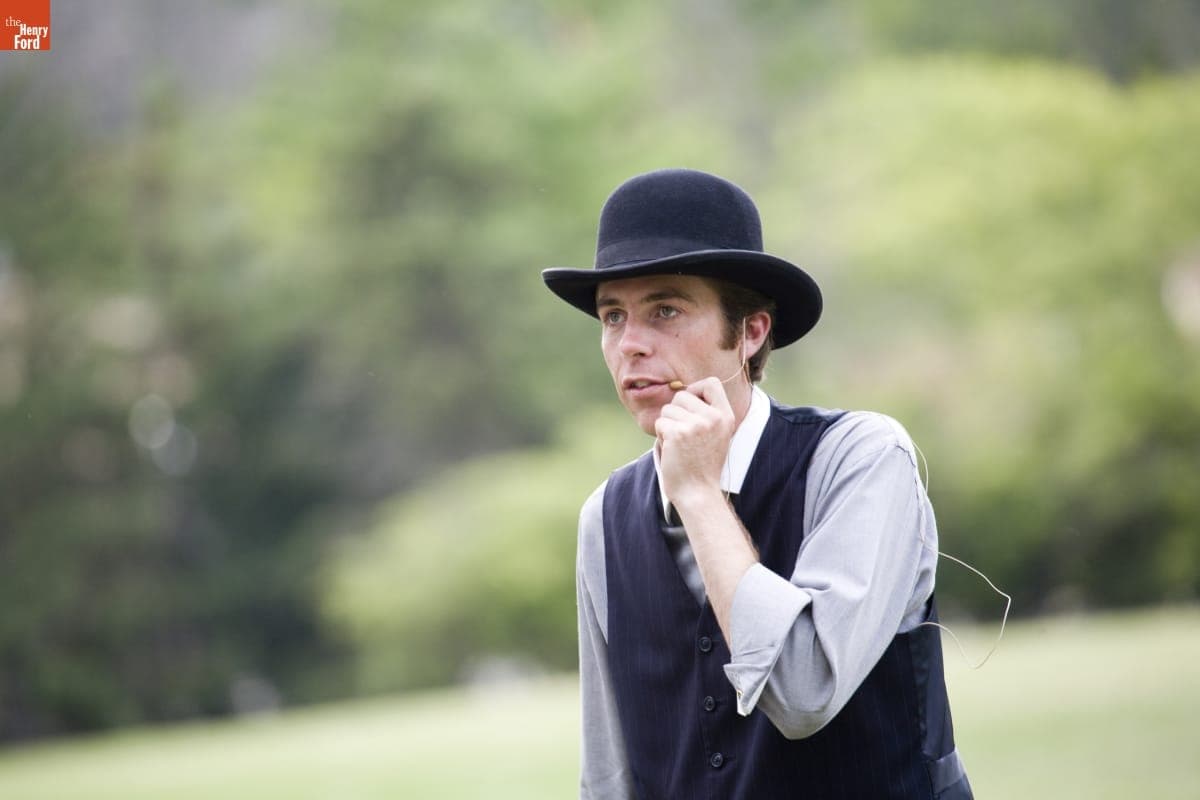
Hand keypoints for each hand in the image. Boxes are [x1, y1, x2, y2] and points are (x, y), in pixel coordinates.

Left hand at [654, 377, 735, 507]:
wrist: (698, 493)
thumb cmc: (702, 465)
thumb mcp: (715, 435)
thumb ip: (706, 413)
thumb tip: (681, 391)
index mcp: (725, 416)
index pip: (711, 383)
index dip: (696, 389)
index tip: (690, 406)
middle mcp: (713, 418)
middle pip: (682, 395)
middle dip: (675, 412)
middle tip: (683, 435)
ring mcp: (696, 425)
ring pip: (668, 409)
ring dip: (667, 425)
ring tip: (679, 444)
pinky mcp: (678, 433)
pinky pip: (660, 423)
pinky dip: (661, 436)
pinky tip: (672, 450)